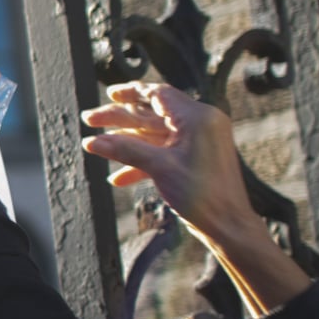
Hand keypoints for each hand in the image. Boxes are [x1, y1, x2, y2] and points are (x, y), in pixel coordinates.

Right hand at [78, 83, 257, 241]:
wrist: (227, 225)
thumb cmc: (204, 195)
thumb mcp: (160, 168)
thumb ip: (126, 151)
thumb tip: (95, 142)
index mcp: (198, 118)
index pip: (159, 94)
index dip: (130, 92)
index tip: (109, 93)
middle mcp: (201, 124)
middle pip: (151, 114)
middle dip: (119, 119)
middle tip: (91, 119)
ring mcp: (198, 142)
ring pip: (154, 134)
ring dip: (126, 142)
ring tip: (97, 146)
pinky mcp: (195, 159)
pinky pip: (163, 152)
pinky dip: (141, 161)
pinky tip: (118, 176)